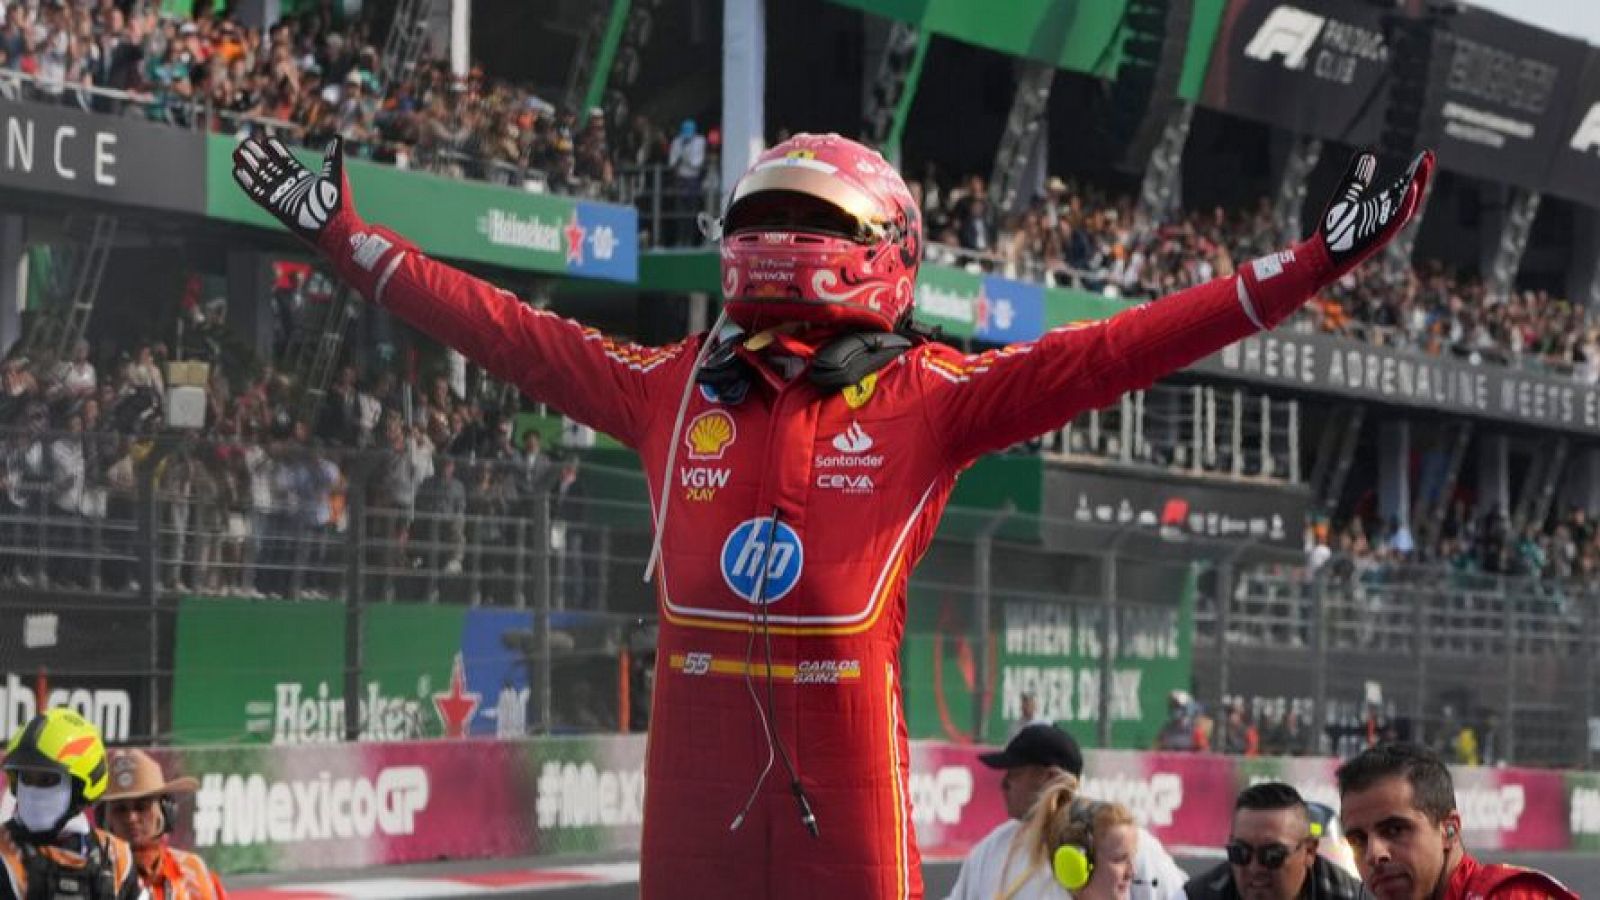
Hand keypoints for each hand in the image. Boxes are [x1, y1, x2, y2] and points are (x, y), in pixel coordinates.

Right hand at [231, 136, 350, 247]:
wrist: (335, 228)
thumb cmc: (338, 204)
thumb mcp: (335, 175)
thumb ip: (332, 156)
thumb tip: (338, 137)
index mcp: (303, 178)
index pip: (285, 160)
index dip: (275, 149)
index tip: (266, 138)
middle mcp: (290, 186)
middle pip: (269, 167)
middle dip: (257, 154)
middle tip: (245, 142)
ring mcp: (281, 196)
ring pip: (260, 177)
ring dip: (248, 165)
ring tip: (237, 152)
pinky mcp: (275, 206)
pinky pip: (257, 192)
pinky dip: (246, 182)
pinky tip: (237, 170)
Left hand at [1314, 149, 1433, 277]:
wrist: (1320, 256)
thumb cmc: (1333, 230)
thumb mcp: (1346, 195)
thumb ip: (1357, 177)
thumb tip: (1368, 154)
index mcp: (1381, 208)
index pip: (1404, 187)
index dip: (1415, 171)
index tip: (1425, 155)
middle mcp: (1387, 217)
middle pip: (1411, 194)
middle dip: (1422, 175)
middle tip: (1429, 155)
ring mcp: (1385, 227)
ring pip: (1408, 205)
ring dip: (1418, 185)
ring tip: (1424, 164)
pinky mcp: (1380, 236)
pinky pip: (1397, 219)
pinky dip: (1406, 203)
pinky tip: (1411, 186)